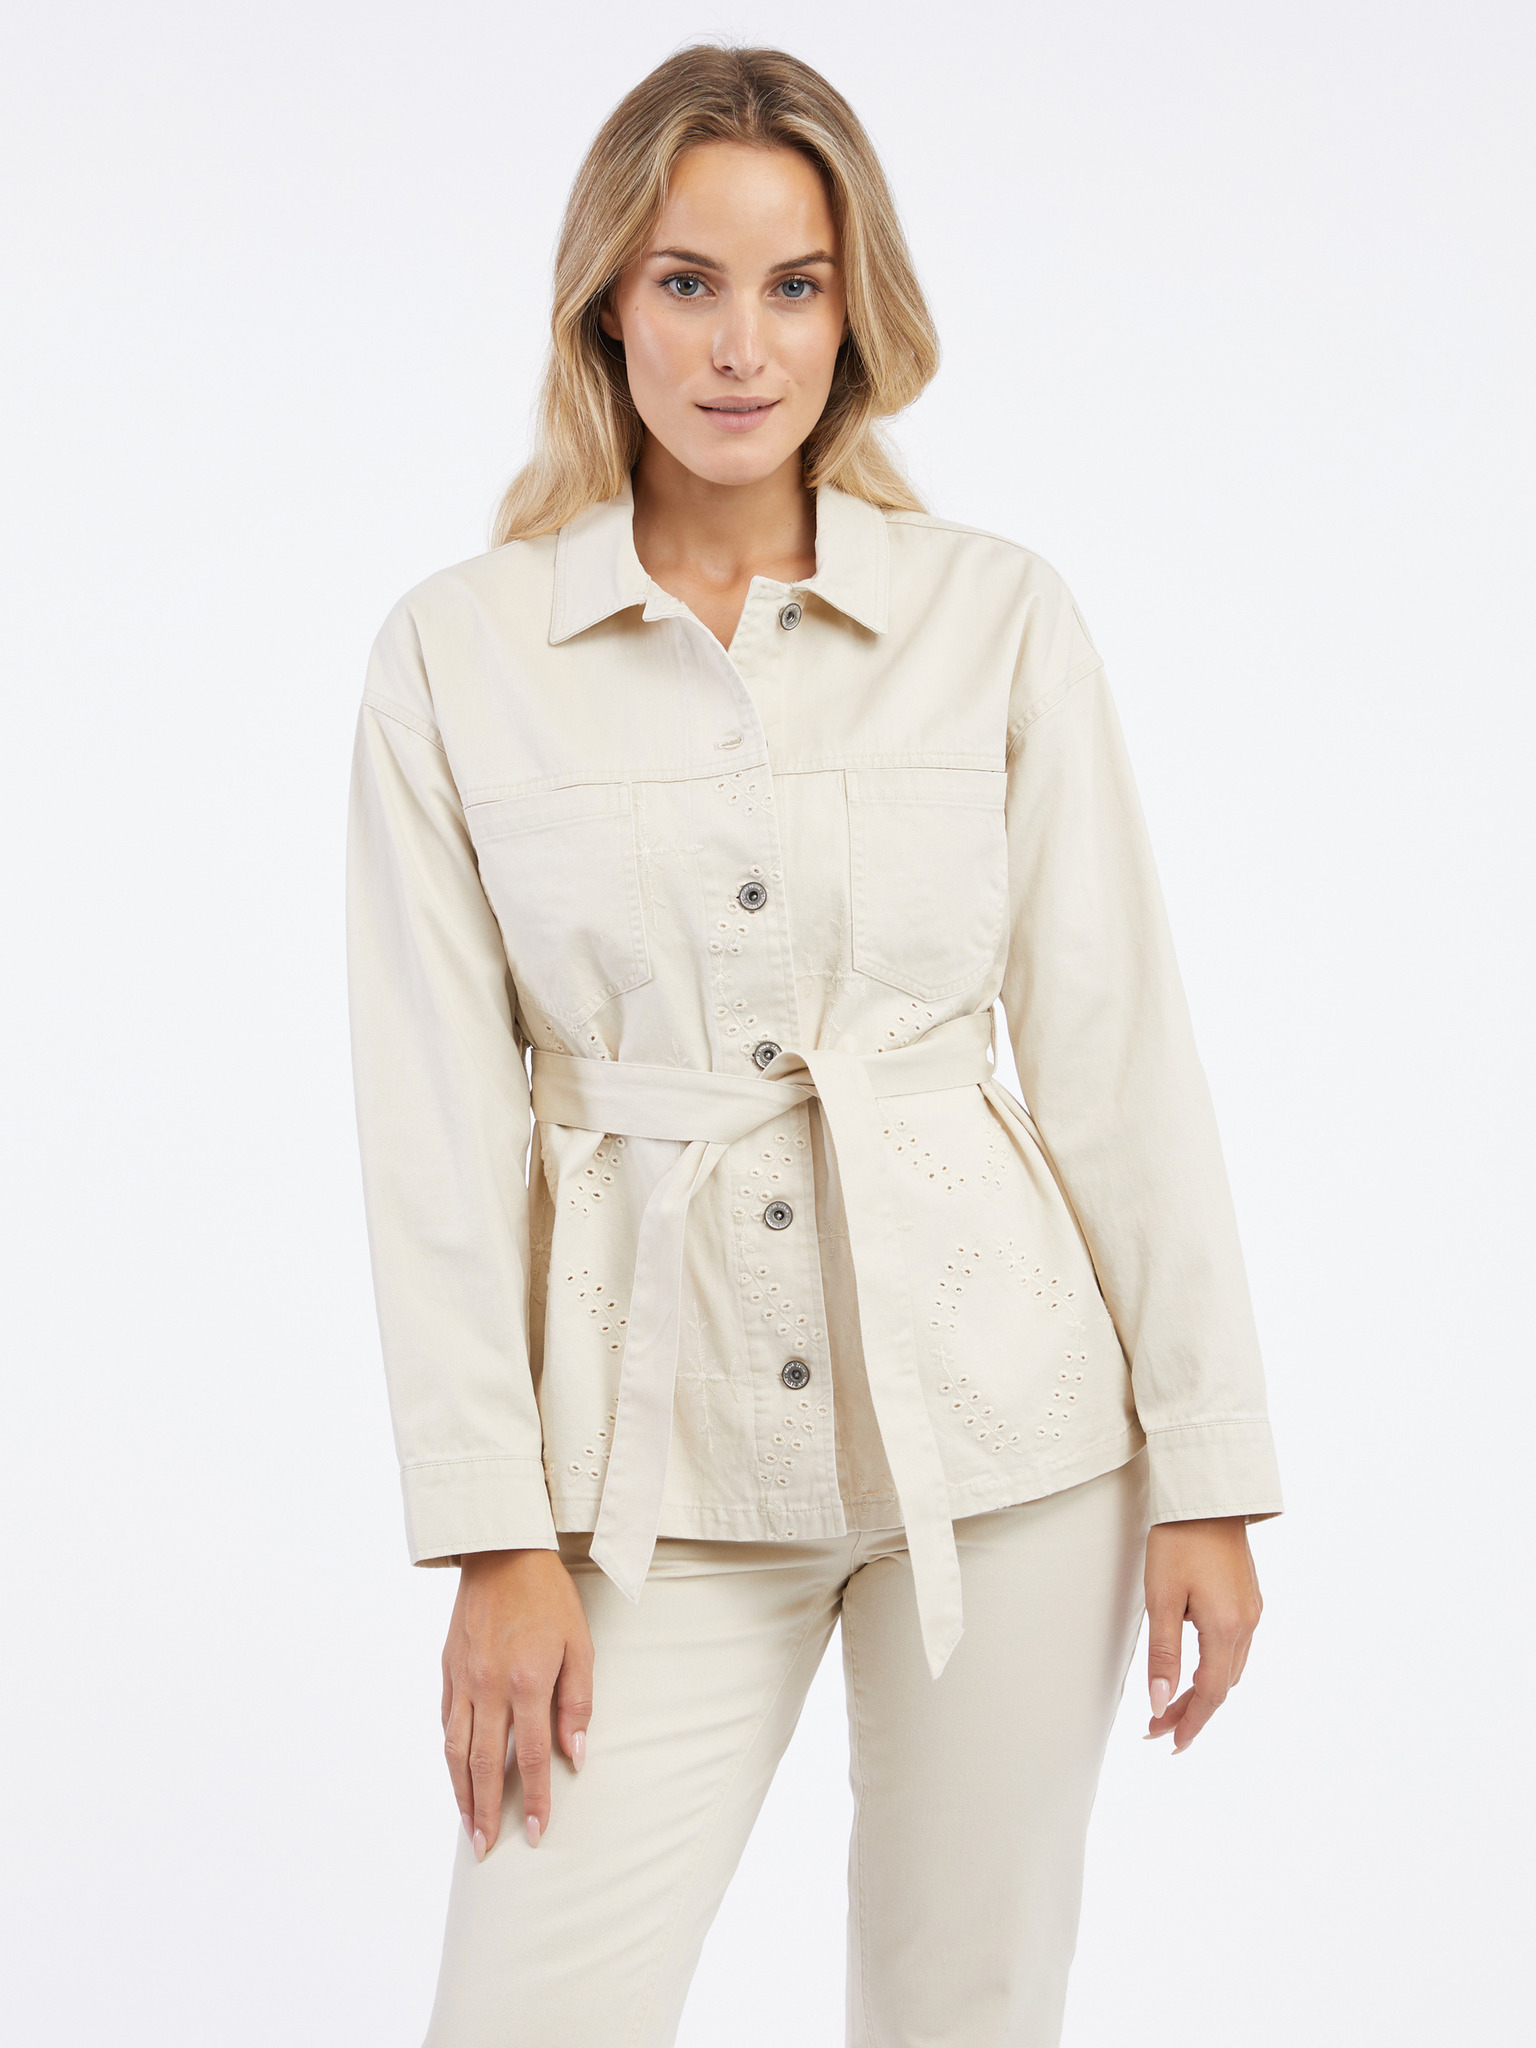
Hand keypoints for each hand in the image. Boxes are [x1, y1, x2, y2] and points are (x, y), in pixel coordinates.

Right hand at [441, 1548, 593, 1857]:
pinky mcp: (447, 1668)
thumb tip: (574, 1755)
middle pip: (481, 1765)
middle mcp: (487, 1687)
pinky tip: (455, 1773)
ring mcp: (462, 1679)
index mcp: (525, 1682)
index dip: (534, 1801)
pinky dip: (448, 1754)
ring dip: (460, 1794)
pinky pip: (445, 1721)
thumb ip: (577, 1702)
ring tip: (469, 1826)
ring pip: (454, 1750)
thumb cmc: (548, 1597)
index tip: (536, 1834)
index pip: (527, 1758)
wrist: (502, 1551)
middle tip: (488, 1849)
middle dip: (486, 1813)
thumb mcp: (579, 1644)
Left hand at [1142, 1517, 1262, 1753]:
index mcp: (1226, 1628)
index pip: (1210, 1694)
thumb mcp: (1161, 1598)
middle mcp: (1247, 1624)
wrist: (1207, 1496)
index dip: (1190, 1723)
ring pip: (1230, 1667)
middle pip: (1222, 1686)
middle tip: (1157, 1729)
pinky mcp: (1249, 1598)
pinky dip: (1213, 1666)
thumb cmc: (1179, 1541)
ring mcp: (1252, 1610)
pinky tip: (1193, 1667)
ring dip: (1202, 1690)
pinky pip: (1235, 1646)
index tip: (1169, 1744)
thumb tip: (1161, 1703)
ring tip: (1169, 1704)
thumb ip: (1163, 1654)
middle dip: (1191, 1711)